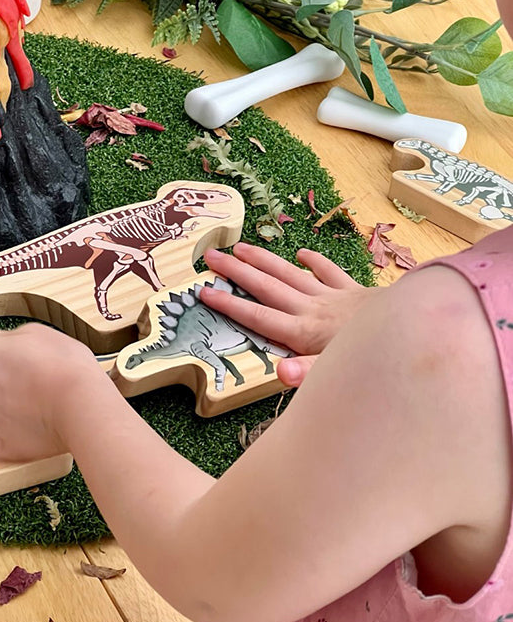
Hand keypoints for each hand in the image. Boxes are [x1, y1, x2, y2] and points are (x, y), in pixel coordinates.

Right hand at [201, 243, 376, 385]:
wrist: (416, 330)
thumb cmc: (374, 361)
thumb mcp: (338, 374)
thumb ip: (308, 373)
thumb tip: (280, 373)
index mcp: (303, 333)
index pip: (258, 317)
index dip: (230, 305)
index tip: (205, 291)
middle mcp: (312, 310)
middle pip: (267, 287)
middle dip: (237, 272)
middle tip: (211, 256)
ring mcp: (332, 297)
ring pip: (291, 273)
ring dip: (264, 260)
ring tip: (240, 247)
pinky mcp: (353, 291)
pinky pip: (330, 272)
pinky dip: (315, 261)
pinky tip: (302, 252)